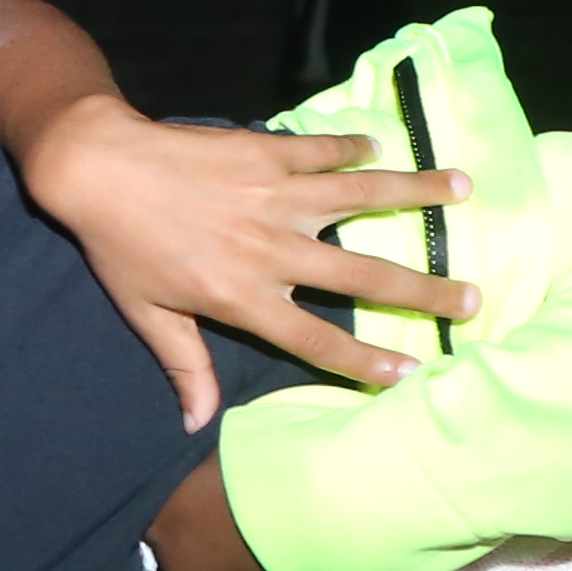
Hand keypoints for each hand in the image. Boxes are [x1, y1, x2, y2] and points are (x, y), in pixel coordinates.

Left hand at [8, 100, 473, 425]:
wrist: (96, 167)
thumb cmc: (119, 246)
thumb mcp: (147, 315)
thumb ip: (185, 366)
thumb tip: (196, 424)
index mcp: (243, 296)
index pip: (317, 339)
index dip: (366, 361)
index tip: (413, 372)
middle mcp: (272, 248)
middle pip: (364, 273)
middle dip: (425, 288)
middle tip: (474, 298)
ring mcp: (275, 195)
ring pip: (363, 196)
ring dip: (417, 192)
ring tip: (467, 189)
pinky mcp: (267, 151)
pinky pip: (324, 150)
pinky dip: (356, 147)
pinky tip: (385, 146)